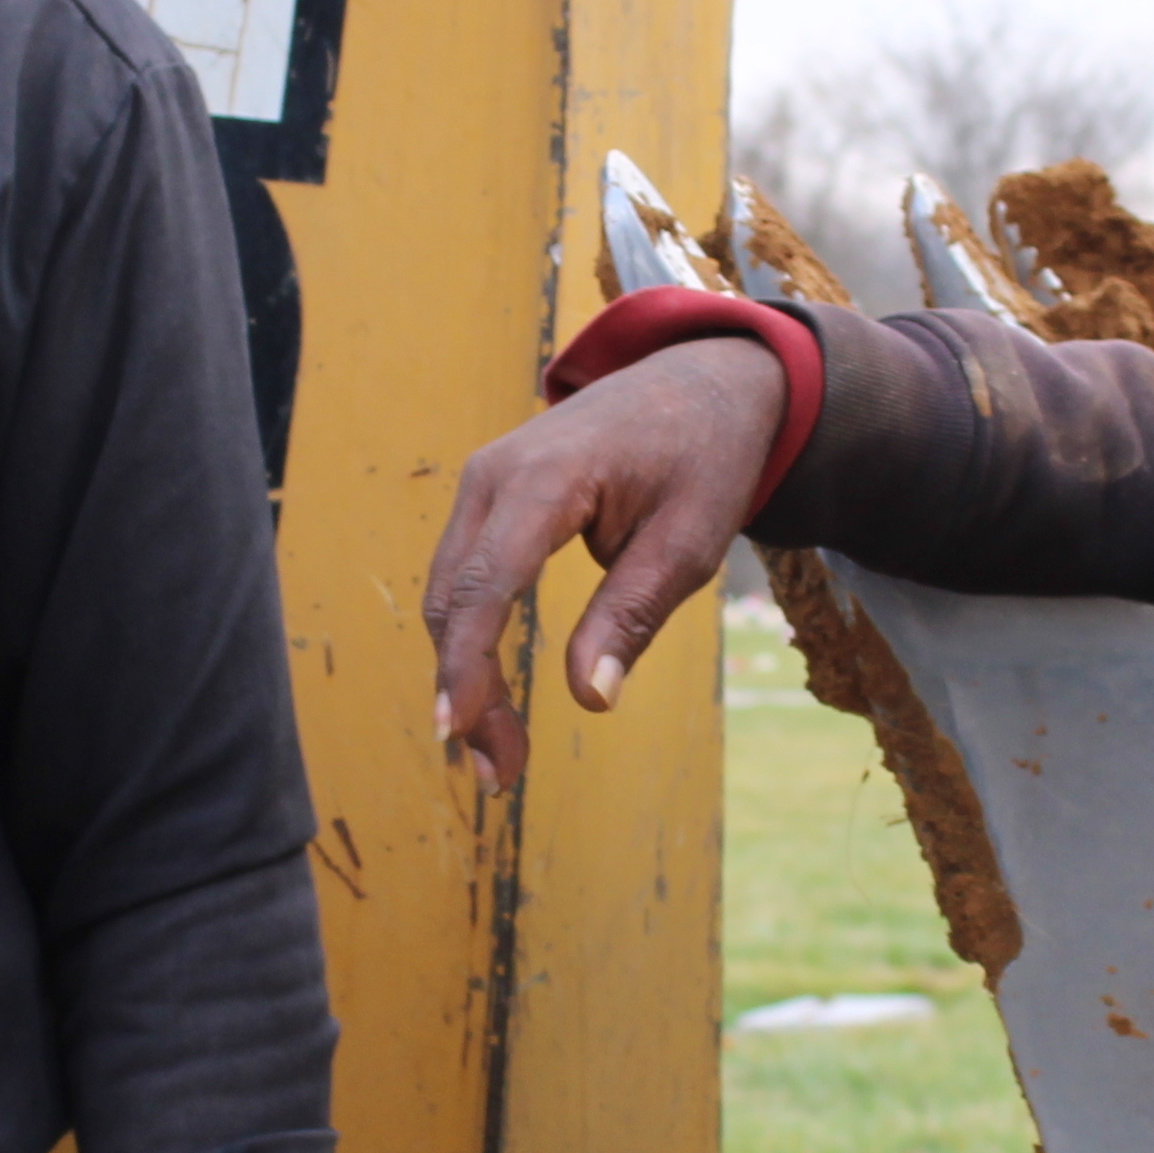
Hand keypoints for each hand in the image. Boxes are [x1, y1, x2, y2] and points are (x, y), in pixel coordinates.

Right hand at [420, 337, 791, 785]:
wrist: (700, 379)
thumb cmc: (703, 457)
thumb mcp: (690, 542)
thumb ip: (633, 614)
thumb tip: (589, 698)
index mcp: (549, 478)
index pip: (488, 584)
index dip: (468, 664)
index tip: (458, 731)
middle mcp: (495, 474)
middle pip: (454, 598)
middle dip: (466, 691)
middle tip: (500, 774)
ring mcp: (485, 480)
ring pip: (450, 592)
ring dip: (463, 673)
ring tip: (499, 751)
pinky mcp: (489, 496)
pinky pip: (464, 575)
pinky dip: (470, 638)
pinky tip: (490, 696)